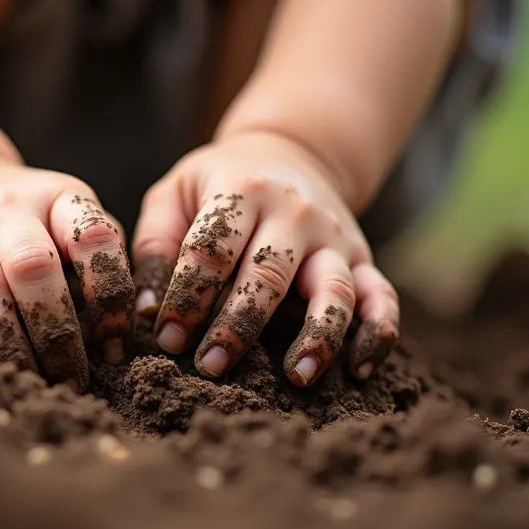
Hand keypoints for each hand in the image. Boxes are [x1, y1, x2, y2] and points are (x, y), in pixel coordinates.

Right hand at [0, 159, 134, 390]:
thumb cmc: (30, 222)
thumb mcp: (69, 220)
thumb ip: (99, 263)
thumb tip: (116, 343)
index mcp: (58, 197)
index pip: (94, 237)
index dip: (110, 293)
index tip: (115, 343)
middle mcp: (7, 208)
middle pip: (33, 267)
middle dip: (58, 333)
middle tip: (73, 378)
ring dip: (9, 346)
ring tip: (29, 381)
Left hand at [132, 131, 400, 384]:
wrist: (290, 150)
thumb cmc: (217, 183)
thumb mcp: (175, 194)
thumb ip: (155, 246)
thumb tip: (146, 313)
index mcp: (242, 190)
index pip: (211, 250)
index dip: (186, 296)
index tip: (166, 339)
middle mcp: (295, 213)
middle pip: (269, 274)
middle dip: (238, 325)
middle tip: (211, 367)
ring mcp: (335, 237)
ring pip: (333, 290)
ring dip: (317, 336)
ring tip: (297, 377)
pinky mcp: (364, 259)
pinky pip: (382, 297)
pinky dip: (378, 333)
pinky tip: (358, 371)